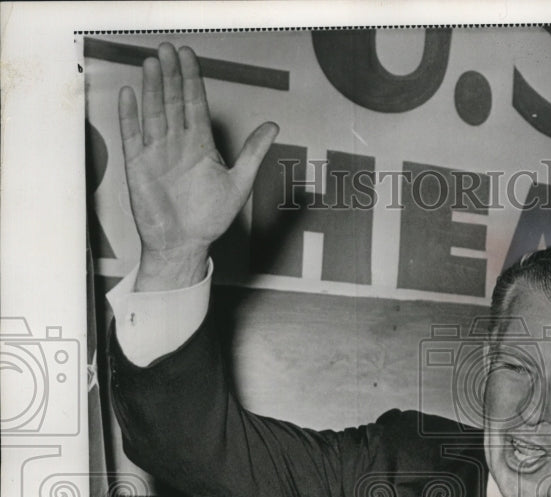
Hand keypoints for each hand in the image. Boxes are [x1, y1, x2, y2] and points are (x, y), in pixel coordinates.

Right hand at [118, 42, 278, 289]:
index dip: (192, 79)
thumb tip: (272, 126)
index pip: (195, 103)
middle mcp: (177, 143)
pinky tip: (129, 93)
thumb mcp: (239, 183)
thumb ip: (253, 153)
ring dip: (152, 87)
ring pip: (153, 112)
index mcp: (200, 144)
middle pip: (172, 101)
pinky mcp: (138, 165)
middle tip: (168, 49)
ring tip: (153, 63)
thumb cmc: (210, 219)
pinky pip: (132, 135)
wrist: (184, 245)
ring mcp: (157, 152)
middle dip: (171, 75)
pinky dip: (129, 115)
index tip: (188, 55)